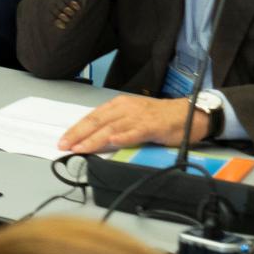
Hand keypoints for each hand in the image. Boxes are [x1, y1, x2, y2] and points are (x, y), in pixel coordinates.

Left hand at [58, 94, 207, 154]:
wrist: (190, 113)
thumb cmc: (160, 117)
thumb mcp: (133, 117)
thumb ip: (116, 125)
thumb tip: (95, 139)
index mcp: (118, 105)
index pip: (92, 117)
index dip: (76, 129)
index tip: (63, 140)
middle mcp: (125, 108)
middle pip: (96, 122)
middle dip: (78, 135)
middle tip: (64, 146)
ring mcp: (138, 116)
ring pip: (111, 128)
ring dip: (93, 139)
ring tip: (80, 148)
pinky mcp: (152, 126)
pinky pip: (134, 132)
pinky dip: (122, 137)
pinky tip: (112, 141)